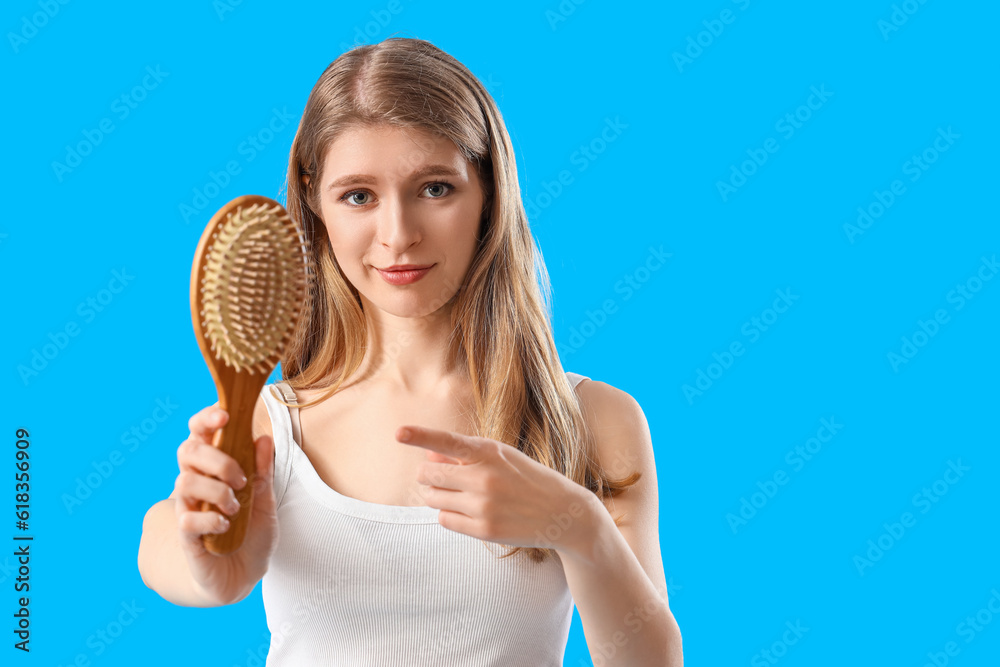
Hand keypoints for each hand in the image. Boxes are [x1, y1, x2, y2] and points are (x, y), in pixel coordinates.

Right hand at [172, 404, 278, 604]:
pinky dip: (210, 520)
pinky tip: (225, 527)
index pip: (199, 434)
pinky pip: (186, 519)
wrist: (245, 575)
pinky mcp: (187, 536)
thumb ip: (263, 472)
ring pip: (184, 483)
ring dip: (216, 492)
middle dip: (216, 459)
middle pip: (187, 452)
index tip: (225, 415)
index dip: (206, 419)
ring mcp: (188, 509)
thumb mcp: (266, 501)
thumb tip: (264, 439)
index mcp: (214, 469)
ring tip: (235, 508)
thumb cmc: (252, 533)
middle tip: (241, 479)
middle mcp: (196, 485)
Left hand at [395, 425, 595, 553]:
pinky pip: (444, 520)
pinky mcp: (484, 530)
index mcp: (490, 451)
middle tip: (444, 477)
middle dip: (429, 475)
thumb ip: (464, 455)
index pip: (447, 441)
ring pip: (432, 498)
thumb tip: (428, 457)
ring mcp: (483, 505)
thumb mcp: (501, 457)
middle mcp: (484, 477)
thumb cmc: (527, 478)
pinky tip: (469, 511)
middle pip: (429, 474)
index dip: (420, 436)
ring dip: (438, 495)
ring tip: (462, 494)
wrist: (563, 513)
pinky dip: (449, 514)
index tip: (398, 433)